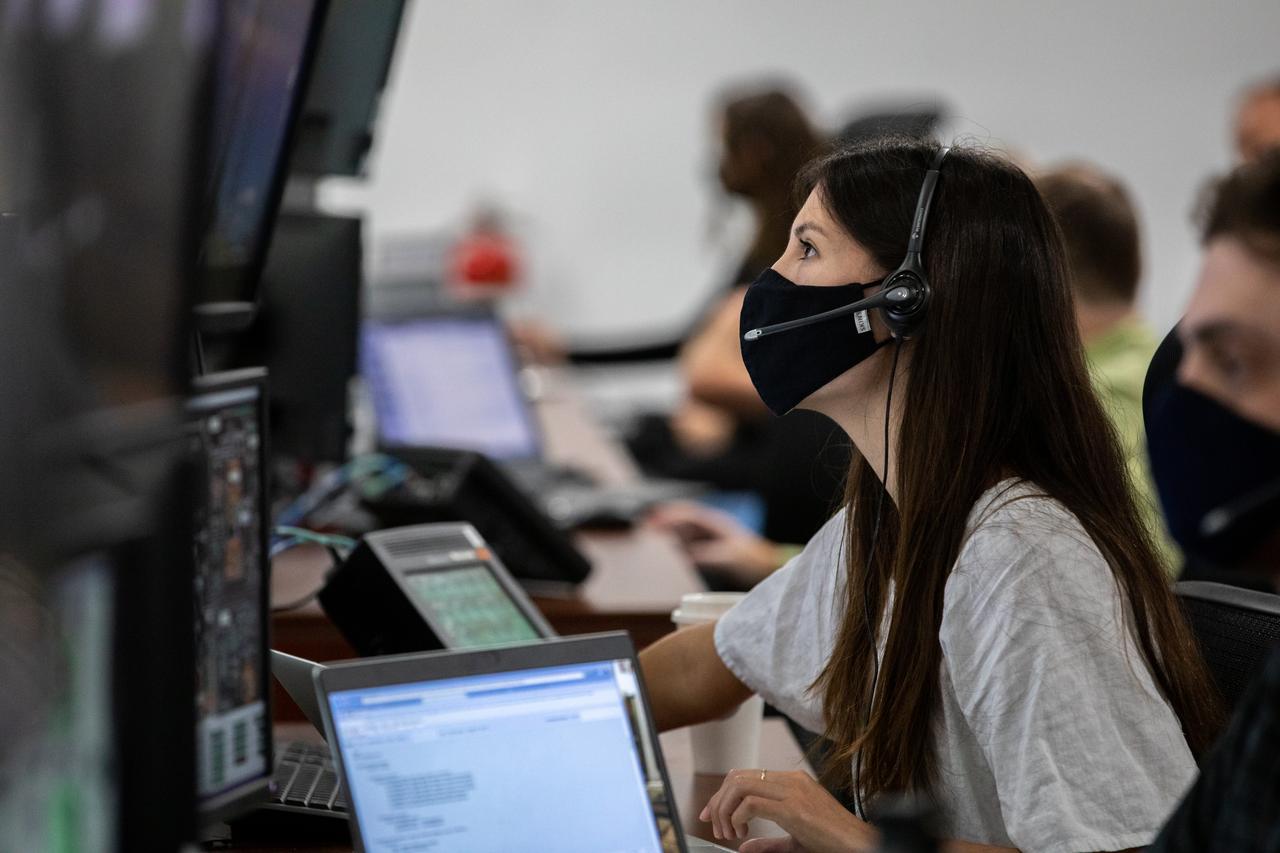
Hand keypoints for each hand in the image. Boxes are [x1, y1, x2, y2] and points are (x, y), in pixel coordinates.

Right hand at [646, 502, 785, 584]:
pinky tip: (670, 547)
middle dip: (665, 519)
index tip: (654, 521)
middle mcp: (711, 527)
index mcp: (716, 523)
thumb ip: (706, 555)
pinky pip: (690, 542)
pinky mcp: (711, 549)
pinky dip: (677, 542)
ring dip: (669, 530)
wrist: (767, 566)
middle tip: (646, 523)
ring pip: (685, 530)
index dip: (670, 517)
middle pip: (683, 519)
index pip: (688, 516)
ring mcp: (711, 537)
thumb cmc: (752, 560)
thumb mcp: (729, 558)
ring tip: (652, 531)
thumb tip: (684, 556)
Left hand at [699, 769, 875, 852]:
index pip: (745, 775)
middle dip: (717, 801)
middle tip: (714, 825)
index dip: (722, 793)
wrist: (860, 845)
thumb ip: (768, 843)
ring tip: (729, 833)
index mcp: (792, 782)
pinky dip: (738, 818)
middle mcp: (791, 780)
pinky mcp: (794, 808)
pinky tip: (742, 834)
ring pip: (739, 785)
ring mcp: (793, 791)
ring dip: (725, 810)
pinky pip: (751, 804)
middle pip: (737, 777)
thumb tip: (743, 846)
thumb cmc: (833, 843)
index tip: (711, 814)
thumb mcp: (795, 840)